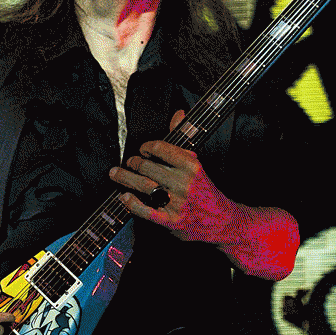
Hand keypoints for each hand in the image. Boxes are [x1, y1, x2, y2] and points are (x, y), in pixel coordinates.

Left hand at [109, 110, 211, 234]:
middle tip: (128, 162)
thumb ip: (183, 139)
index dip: (146, 147)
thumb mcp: (197, 163)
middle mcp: (184, 182)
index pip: (162, 148)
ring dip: (125, 178)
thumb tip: (178, 114)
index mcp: (191, 165)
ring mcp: (177, 202)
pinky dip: (132, 204)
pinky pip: (146, 211)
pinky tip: (124, 197)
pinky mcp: (171, 220)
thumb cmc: (205, 190)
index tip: (143, 150)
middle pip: (148, 167)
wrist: (220, 220)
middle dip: (133, 163)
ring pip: (144, 185)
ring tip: (116, 174)